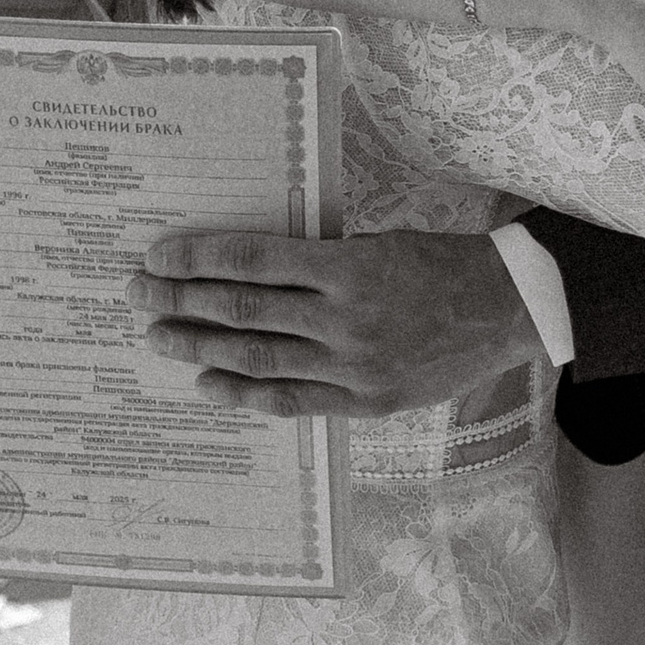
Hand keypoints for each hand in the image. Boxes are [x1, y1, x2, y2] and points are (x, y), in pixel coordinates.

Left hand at [132, 230, 543, 416]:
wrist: (507, 309)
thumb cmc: (434, 263)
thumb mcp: (372, 242)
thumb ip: (312, 260)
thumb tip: (237, 266)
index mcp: (348, 267)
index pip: (252, 260)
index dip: (198, 260)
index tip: (157, 257)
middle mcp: (347, 319)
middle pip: (244, 310)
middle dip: (182, 301)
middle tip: (137, 294)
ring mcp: (356, 366)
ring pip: (259, 357)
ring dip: (200, 347)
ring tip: (157, 337)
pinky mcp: (368, 402)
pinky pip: (294, 401)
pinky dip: (246, 394)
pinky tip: (207, 383)